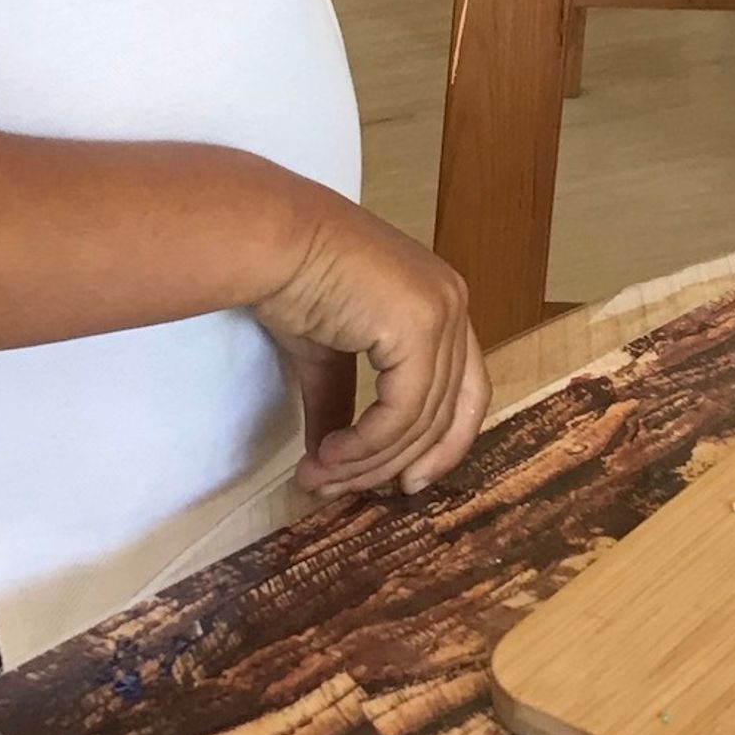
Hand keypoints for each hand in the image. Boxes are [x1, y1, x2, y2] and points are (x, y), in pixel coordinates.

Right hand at [257, 198, 489, 500]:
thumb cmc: (292, 281)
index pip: (465, 392)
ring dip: (367, 461)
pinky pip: (402, 412)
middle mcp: (453, 305)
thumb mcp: (328, 355)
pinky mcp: (419, 325)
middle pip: (447, 414)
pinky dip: (366, 445)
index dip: (440, 446)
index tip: (404, 484)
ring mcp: (442, 312)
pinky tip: (328, 455)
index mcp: (442, 305)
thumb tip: (334, 459)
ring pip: (421, 421)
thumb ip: (342, 402)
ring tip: (317, 477)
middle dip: (395, 463)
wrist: (268, 241)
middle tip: (345, 492)